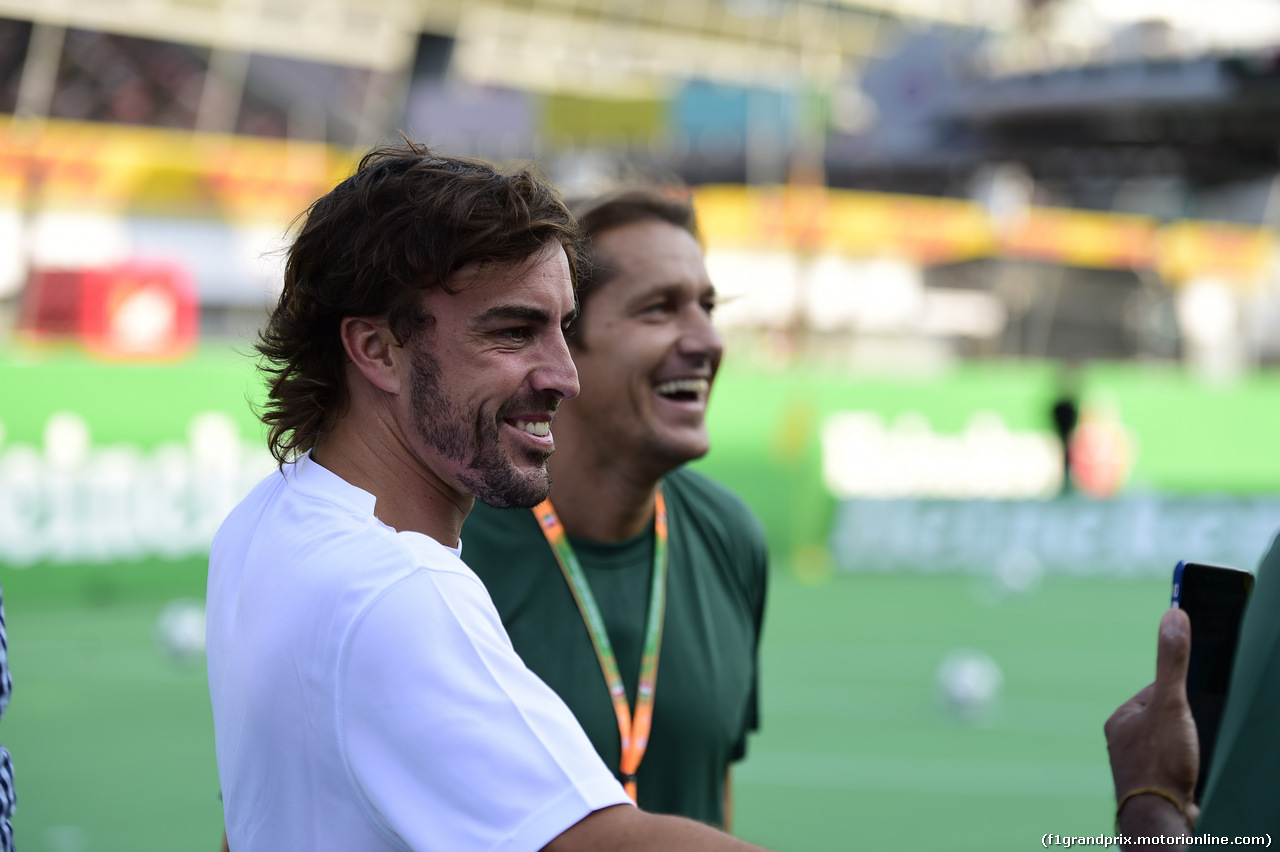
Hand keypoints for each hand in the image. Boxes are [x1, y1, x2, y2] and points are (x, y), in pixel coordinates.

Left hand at [1104, 608, 1198, 828]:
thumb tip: (1173, 614)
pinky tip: (1196, 774)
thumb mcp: (1171, 703)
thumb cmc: (1161, 760)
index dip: (1181, 695)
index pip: (1157, 693)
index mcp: (1121, 719)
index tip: (1197, 704)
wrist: (1161, 818)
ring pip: (1173, 746)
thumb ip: (1172, 662)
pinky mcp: (1156, 787)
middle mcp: (1125, 742)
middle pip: (1167, 720)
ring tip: (1196, 757)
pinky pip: (1178, 768)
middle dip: (1187, 725)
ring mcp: (1139, 766)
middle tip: (1197, 737)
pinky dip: (1190, 768)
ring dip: (1189, 749)